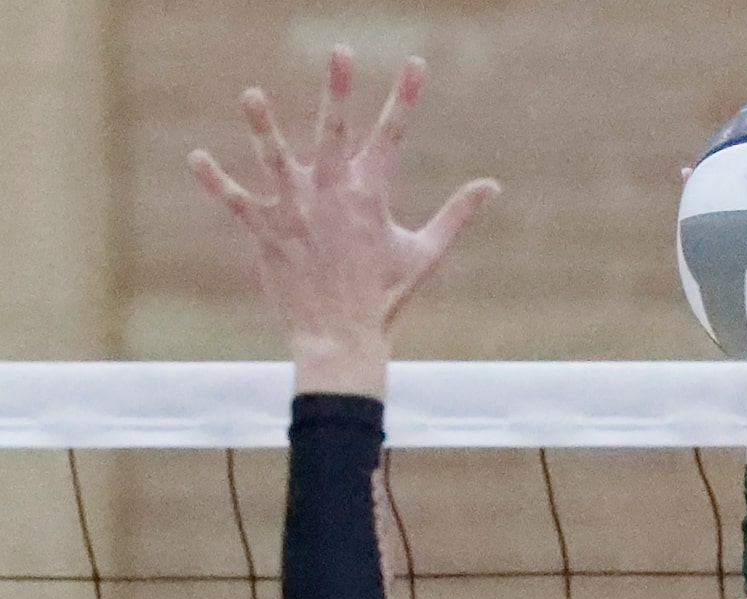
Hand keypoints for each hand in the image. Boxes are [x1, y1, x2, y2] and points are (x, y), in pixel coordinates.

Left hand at [189, 49, 498, 395]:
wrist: (342, 342)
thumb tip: (492, 185)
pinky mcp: (267, 233)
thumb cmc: (384, 299)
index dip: (405, 99)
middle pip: (334, 133)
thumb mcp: (425, 254)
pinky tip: (196, 157)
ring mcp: (297, 212)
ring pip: (276, 160)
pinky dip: (215, 182)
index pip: (391, 138)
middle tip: (341, 51)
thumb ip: (456, 215)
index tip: (415, 63)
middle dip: (339, 92)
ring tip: (252, 95)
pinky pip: (236, 202)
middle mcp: (332, 197)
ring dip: (264, 127)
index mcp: (370, 198)